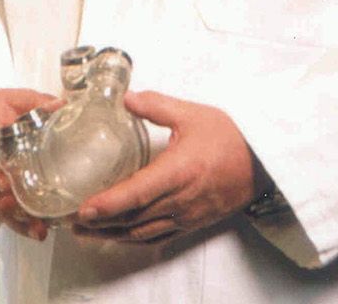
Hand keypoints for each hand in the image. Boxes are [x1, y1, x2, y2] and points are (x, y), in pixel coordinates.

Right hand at [0, 88, 54, 240]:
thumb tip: (63, 105)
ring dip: (17, 220)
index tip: (6, 183)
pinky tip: (37, 232)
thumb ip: (37, 103)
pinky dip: (18, 223)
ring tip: (39, 230)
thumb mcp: (14, 99)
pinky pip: (2, 211)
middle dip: (9, 205)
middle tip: (29, 213)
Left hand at [71, 90, 254, 243]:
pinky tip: (120, 234)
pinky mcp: (194, 223)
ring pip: (144, 232)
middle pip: (134, 218)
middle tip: (71, 221)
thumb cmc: (232, 137)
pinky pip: (159, 237)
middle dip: (101, 223)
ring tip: (87, 231)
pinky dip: (135, 238)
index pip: (137, 193)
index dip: (108, 204)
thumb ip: (156, 104)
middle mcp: (181, 200)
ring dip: (114, 234)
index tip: (83, 209)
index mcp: (179, 172)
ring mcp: (188, 215)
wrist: (266, 163)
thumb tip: (125, 98)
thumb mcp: (192, 114)